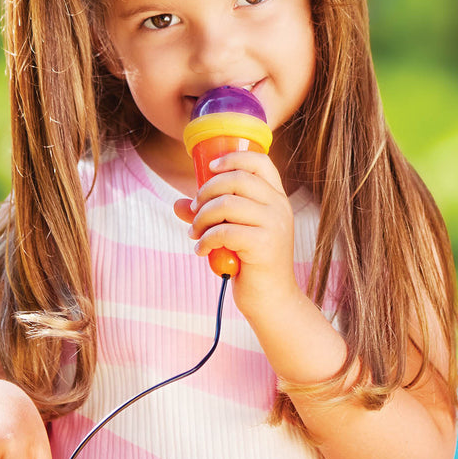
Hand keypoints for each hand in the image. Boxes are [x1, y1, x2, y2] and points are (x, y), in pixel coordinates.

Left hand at [173, 150, 301, 323]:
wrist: (273, 301)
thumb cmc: (253, 265)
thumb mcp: (233, 234)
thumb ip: (210, 216)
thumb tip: (178, 204)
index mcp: (276, 199)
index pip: (260, 162)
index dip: (233, 157)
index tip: (210, 168)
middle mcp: (279, 207)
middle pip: (237, 178)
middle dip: (206, 191)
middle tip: (195, 211)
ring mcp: (274, 225)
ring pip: (227, 203)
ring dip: (202, 217)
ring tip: (196, 234)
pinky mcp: (264, 245)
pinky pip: (224, 231)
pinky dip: (205, 239)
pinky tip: (202, 251)